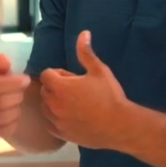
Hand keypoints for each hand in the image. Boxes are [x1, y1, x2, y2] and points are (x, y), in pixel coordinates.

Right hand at [0, 53, 31, 137]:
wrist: (2, 98)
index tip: (26, 80)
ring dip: (16, 109)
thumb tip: (2, 59)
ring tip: (18, 102)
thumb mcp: (3, 69)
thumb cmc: (4, 81)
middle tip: (23, 92)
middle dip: (16, 96)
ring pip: (2, 117)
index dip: (12, 83)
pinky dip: (13, 123)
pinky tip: (15, 115)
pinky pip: (3, 130)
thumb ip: (2, 65)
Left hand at [40, 30, 131, 149]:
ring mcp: (56, 120)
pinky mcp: (61, 133)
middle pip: (45, 90)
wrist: (120, 125)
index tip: (72, 78)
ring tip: (73, 104)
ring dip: (54, 103)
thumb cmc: (109, 96)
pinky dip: (56, 119)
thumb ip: (86, 52)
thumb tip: (83, 33)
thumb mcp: (99, 71)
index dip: (58, 74)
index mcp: (59, 86)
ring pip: (45, 107)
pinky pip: (49, 123)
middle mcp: (53, 103)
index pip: (46, 74)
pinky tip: (71, 117)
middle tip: (75, 90)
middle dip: (55, 88)